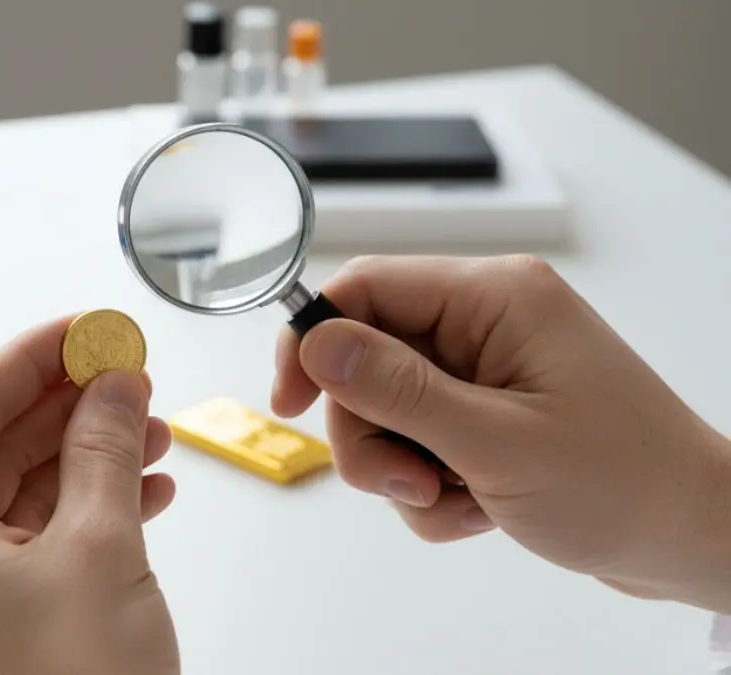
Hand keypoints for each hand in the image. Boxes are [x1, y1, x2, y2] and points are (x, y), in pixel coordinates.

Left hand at [0, 315, 180, 674]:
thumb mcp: (100, 551)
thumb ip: (105, 449)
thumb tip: (114, 384)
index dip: (36, 355)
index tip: (87, 327)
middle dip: (69, 405)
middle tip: (128, 370)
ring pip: (17, 495)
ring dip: (86, 456)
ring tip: (150, 430)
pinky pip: (30, 542)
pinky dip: (84, 510)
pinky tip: (139, 490)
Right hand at [273, 255, 730, 612]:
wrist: (693, 538)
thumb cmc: (625, 484)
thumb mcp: (497, 442)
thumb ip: (399, 391)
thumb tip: (319, 345)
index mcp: (494, 298)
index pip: (365, 288)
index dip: (313, 341)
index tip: (287, 402)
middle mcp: (485, 322)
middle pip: (367, 361)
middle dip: (373, 434)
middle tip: (410, 482)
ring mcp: (485, 369)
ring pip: (386, 410)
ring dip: (403, 469)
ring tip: (459, 500)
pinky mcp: (486, 412)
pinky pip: (418, 442)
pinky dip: (431, 486)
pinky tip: (479, 507)